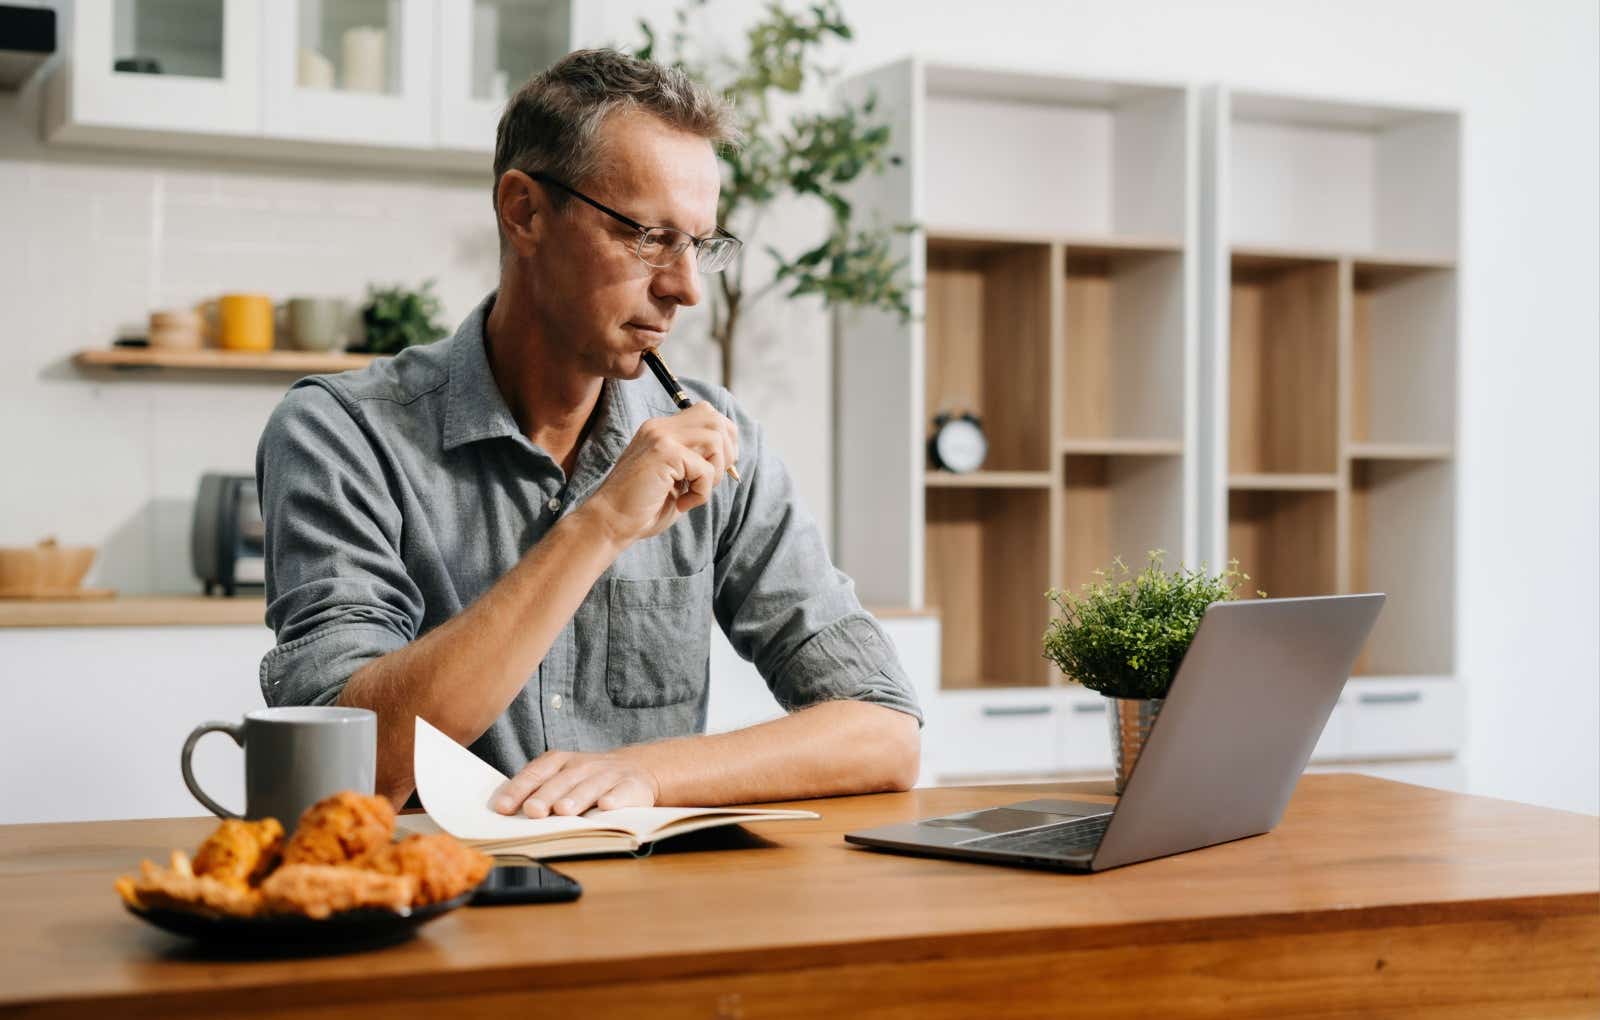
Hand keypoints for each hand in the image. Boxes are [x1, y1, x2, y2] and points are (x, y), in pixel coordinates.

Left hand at [492, 750, 660, 817]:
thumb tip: (503, 811)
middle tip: (533, 811)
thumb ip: (537, 790)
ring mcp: (609, 774)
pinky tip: (606, 806)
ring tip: (563, 811)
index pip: (536, 773)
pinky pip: (623, 791)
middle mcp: (584, 765)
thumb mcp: (563, 777)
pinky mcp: (633, 785)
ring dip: (576, 798)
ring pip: (590, 786)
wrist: (639, 769)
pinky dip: (616, 798)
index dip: (519, 790)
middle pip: (562, 781)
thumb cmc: (589, 779)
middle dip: (546, 796)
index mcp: (561, 762)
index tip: (502, 808)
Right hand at [580, 402, 738, 544]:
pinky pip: (706, 469)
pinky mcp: (665, 453)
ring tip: (695, 491)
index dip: (723, 440)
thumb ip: (696, 460)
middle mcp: (661, 427)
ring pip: (715, 439)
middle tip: (710, 480)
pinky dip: (702, 492)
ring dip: (715, 472)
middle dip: (726, 452)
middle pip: (716, 419)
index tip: (716, 470)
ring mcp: (661, 437)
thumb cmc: (643, 507)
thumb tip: (730, 456)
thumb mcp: (675, 477)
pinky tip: (683, 503)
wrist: (610, 522)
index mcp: (661, 430)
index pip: (708, 414)